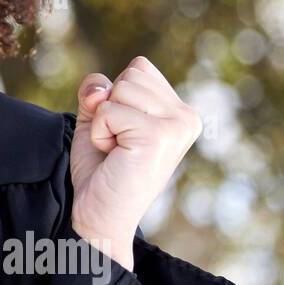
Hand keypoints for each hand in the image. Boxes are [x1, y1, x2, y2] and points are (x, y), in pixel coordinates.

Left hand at [69, 56, 202, 271]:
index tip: (122, 132)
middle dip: (109, 108)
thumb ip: (97, 89)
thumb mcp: (96, 118)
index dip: (114, 96)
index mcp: (180, 111)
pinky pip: (107, 111)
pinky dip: (98, 134)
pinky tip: (114, 157)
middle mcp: (187, 117)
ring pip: (119, 89)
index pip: (139, 68)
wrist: (101, 216)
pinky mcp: (159, 136)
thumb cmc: (102, 169)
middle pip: (130, 74)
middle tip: (118, 145)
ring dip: (103, 122)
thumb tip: (101, 90)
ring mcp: (177, 126)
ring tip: (117, 151)